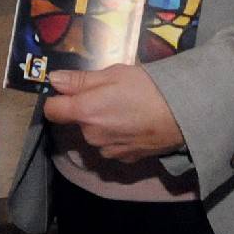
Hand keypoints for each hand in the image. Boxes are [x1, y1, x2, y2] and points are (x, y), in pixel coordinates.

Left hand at [41, 64, 184, 160]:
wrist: (182, 115)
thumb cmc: (146, 87)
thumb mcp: (113, 74)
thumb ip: (80, 79)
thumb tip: (53, 79)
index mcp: (85, 112)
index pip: (52, 110)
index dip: (58, 99)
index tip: (70, 91)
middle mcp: (91, 136)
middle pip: (77, 121)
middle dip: (87, 109)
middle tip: (110, 94)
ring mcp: (107, 151)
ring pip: (95, 134)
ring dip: (102, 123)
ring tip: (126, 109)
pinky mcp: (124, 159)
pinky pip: (111, 145)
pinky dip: (117, 136)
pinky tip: (134, 124)